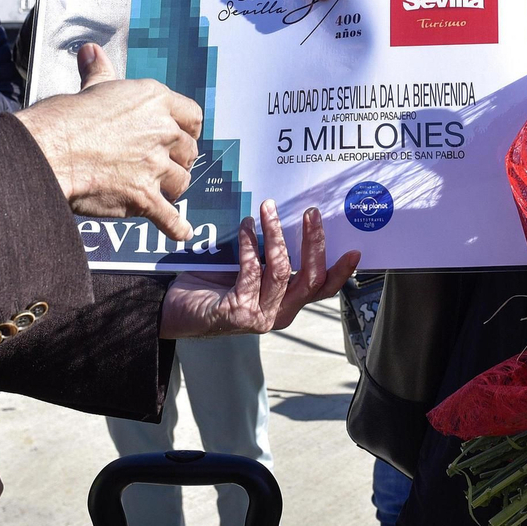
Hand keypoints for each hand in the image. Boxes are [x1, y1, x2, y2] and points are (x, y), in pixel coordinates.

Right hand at [13, 44, 202, 240]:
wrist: (48, 150)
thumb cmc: (65, 118)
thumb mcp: (89, 88)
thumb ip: (99, 71)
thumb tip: (91, 51)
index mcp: (155, 100)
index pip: (192, 115)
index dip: (189, 129)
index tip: (184, 136)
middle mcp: (162, 131)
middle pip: (188, 151)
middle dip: (179, 160)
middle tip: (167, 166)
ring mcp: (155, 165)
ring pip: (181, 182)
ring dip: (174, 189)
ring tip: (163, 191)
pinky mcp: (144, 197)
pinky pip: (170, 217)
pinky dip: (177, 227)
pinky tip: (182, 232)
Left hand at [159, 203, 359, 335]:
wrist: (172, 310)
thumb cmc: (211, 287)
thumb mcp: (249, 271)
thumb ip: (270, 257)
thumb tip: (288, 217)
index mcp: (287, 305)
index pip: (322, 289)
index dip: (341, 272)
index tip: (354, 250)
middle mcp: (278, 314)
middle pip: (310, 279)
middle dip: (314, 243)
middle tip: (311, 213)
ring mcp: (259, 316)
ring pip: (281, 270)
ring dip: (276, 234)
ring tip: (268, 208)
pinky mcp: (238, 311)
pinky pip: (251, 271)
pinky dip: (250, 244)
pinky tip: (246, 226)